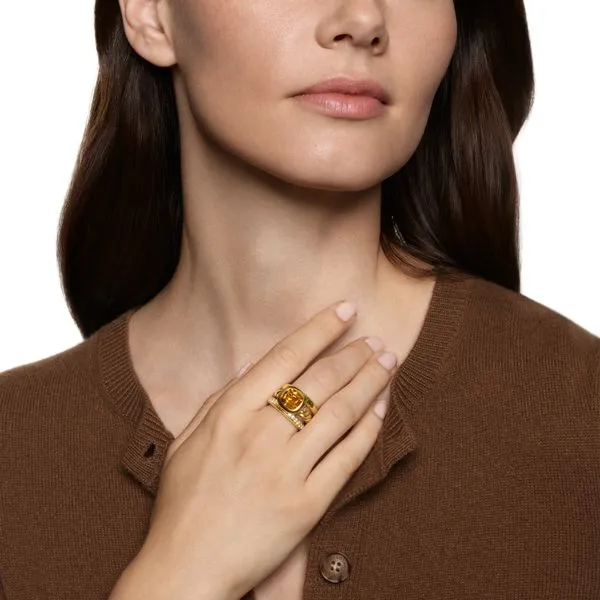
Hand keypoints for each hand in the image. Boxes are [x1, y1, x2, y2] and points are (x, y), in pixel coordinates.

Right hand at [133, 301, 396, 599]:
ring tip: (387, 362)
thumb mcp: (187, 441)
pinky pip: (348, 457)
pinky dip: (369, 428)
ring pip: (341, 411)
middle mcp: (260, 434)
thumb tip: (254, 364)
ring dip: (370, 381)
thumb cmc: (182, 504)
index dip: (320, 329)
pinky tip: (381, 408)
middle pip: (321, 379)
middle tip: (377, 338)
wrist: (186, 569)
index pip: (285, 356)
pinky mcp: (307, 504)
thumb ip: (220, 399)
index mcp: (230, 413)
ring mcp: (286, 469)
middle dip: (354, 353)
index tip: (344, 310)